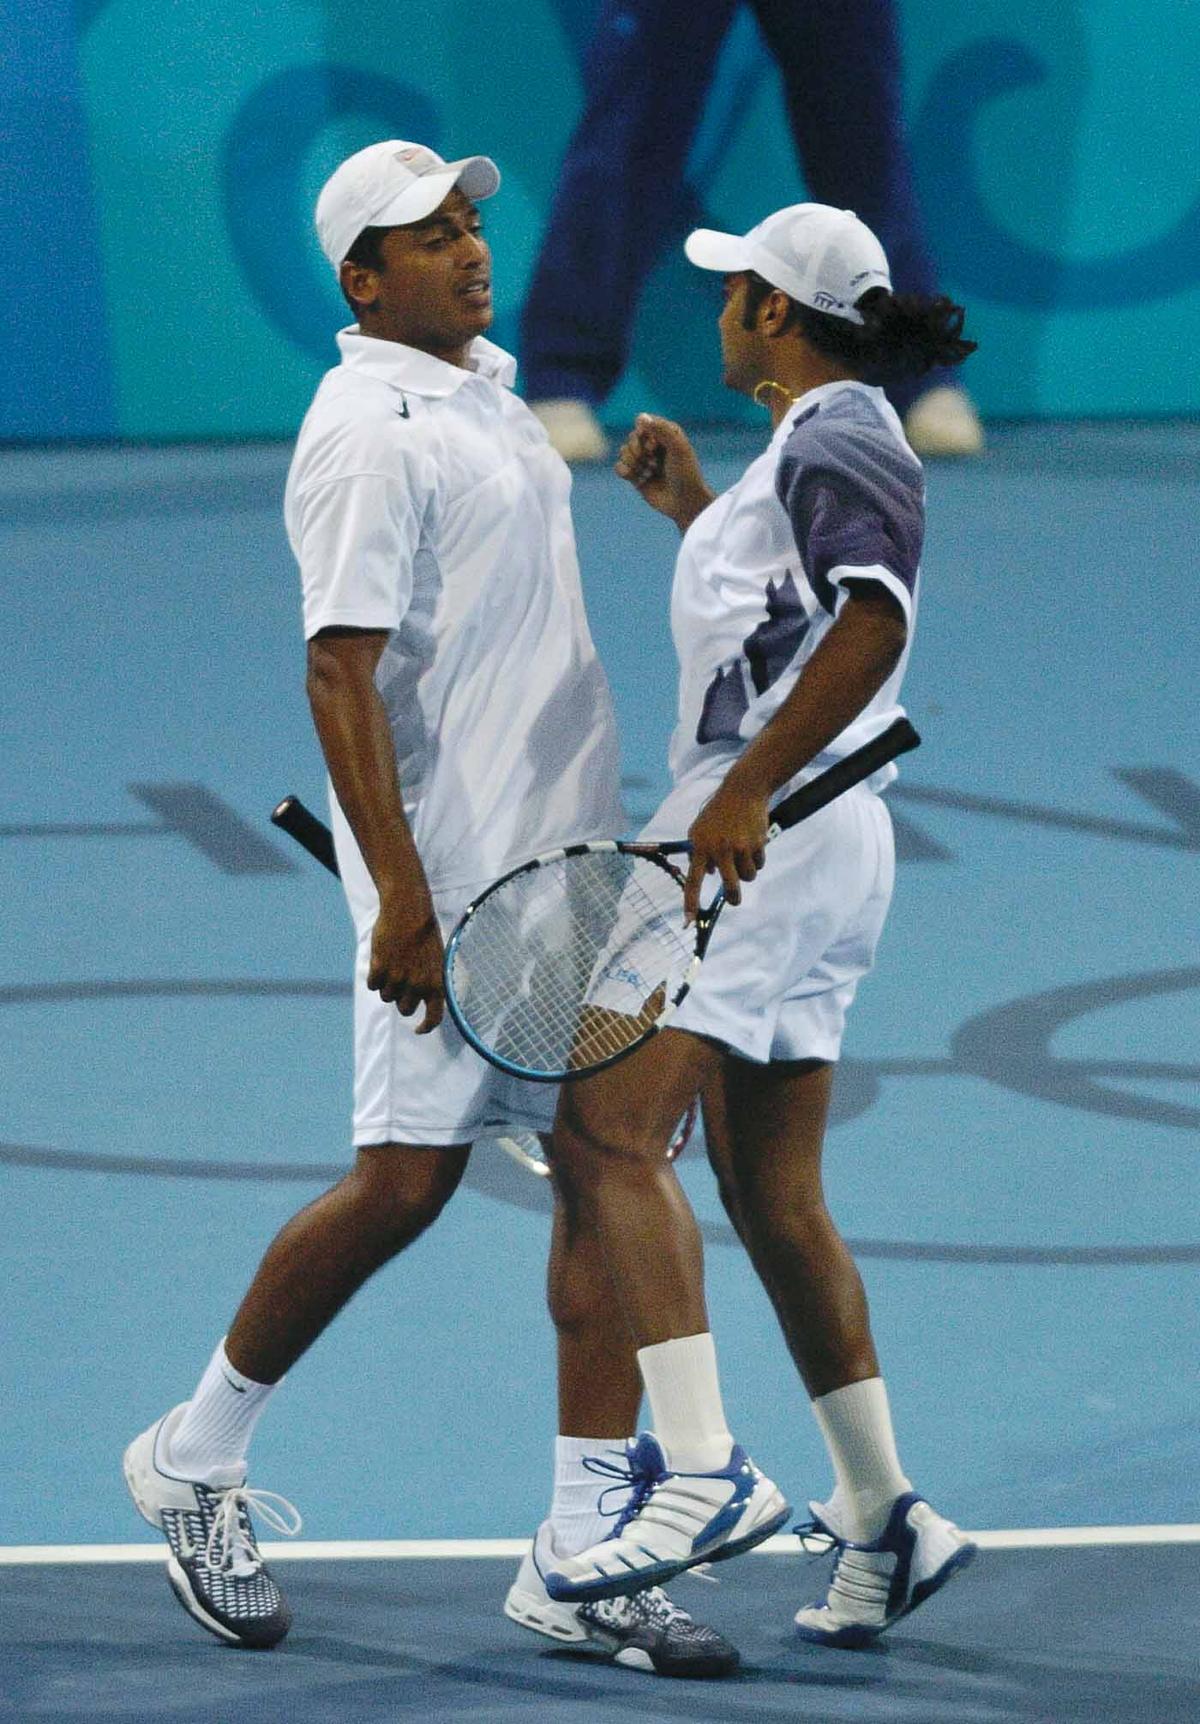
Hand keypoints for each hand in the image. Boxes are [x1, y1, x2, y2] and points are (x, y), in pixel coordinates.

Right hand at [366, 898, 445, 1032]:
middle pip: (404, 1009)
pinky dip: (375, 977)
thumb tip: (423, 1002)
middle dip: (402, 999)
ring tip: (393, 964)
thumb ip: (430, 982)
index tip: (418, 1029)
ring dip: (387, 986)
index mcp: (436, 983)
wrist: (408, 910)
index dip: (426, 1026)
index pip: (434, 1017)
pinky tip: (381, 961)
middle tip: (401, 981)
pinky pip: (373, 986)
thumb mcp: (436, 960)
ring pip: (387, 997)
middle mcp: (418, 985)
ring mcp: (398, 978)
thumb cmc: (424, 933)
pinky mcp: (380, 969)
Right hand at [614, 414, 713, 528]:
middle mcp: (655, 445)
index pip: (643, 422)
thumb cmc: (686, 474)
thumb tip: (640, 416)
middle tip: (650, 461)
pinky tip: (636, 478)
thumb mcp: (678, 448)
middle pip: (632, 437)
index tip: (654, 446)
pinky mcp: (636, 476)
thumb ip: (661, 430)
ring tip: (647, 472)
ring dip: (632, 462)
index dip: (644, 434)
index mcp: (667, 433)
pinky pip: (619, 466)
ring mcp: (645, 460)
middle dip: (636, 449)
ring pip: (623, 451)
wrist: (685, 503)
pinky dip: (624, 471)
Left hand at [683, 782, 770, 922]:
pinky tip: (753, 843)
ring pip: (747, 876)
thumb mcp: (700, 828)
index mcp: (701, 846)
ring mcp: (740, 846)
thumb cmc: (718, 812)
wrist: (743, 791)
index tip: (688, 920)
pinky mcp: (757, 843)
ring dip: (747, 871)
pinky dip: (757, 859)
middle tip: (733, 899)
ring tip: (743, 854)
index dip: (690, 901)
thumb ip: (699, 852)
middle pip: (730, 886)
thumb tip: (707, 874)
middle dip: (733, 897)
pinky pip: (759, 864)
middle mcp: (720, 848)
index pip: (693, 880)